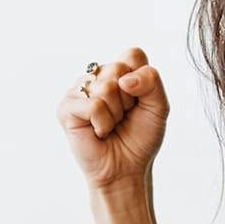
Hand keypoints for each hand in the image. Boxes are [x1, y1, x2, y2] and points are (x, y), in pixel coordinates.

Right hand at [58, 47, 170, 193]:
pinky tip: (99, 132)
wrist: (126, 169)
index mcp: (117, 71)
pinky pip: (93, 105)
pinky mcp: (66, 108)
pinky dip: (103, 124)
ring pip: (106, 87)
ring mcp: (78, 90)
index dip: (142, 80)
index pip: (133, 54)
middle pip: (118, 68)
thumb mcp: (158, 106)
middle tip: (123, 117)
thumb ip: (151, 81)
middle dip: (129, 99)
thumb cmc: (140, 138)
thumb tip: (124, 80)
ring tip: (110, 126)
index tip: (138, 102)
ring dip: (116, 114)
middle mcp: (95, 77)